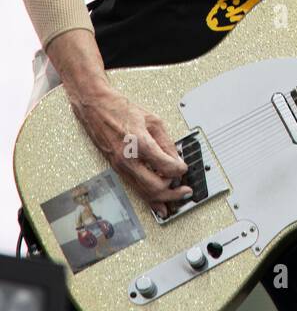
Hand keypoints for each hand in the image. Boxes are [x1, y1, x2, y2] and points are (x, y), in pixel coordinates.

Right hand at [67, 86, 191, 219]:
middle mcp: (128, 159)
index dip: (180, 170)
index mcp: (140, 143)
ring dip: (162, 198)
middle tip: (185, 191)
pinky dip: (148, 197)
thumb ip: (167, 142)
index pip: (166, 167)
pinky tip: (158, 202)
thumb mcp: (152, 120)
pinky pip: (135, 187)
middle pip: (155, 187)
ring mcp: (120, 166)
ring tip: (176, 198)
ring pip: (144, 192)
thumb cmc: (121, 109)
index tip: (184, 168)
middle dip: (173, 192)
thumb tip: (177, 159)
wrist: (96, 108)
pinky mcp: (116, 169)